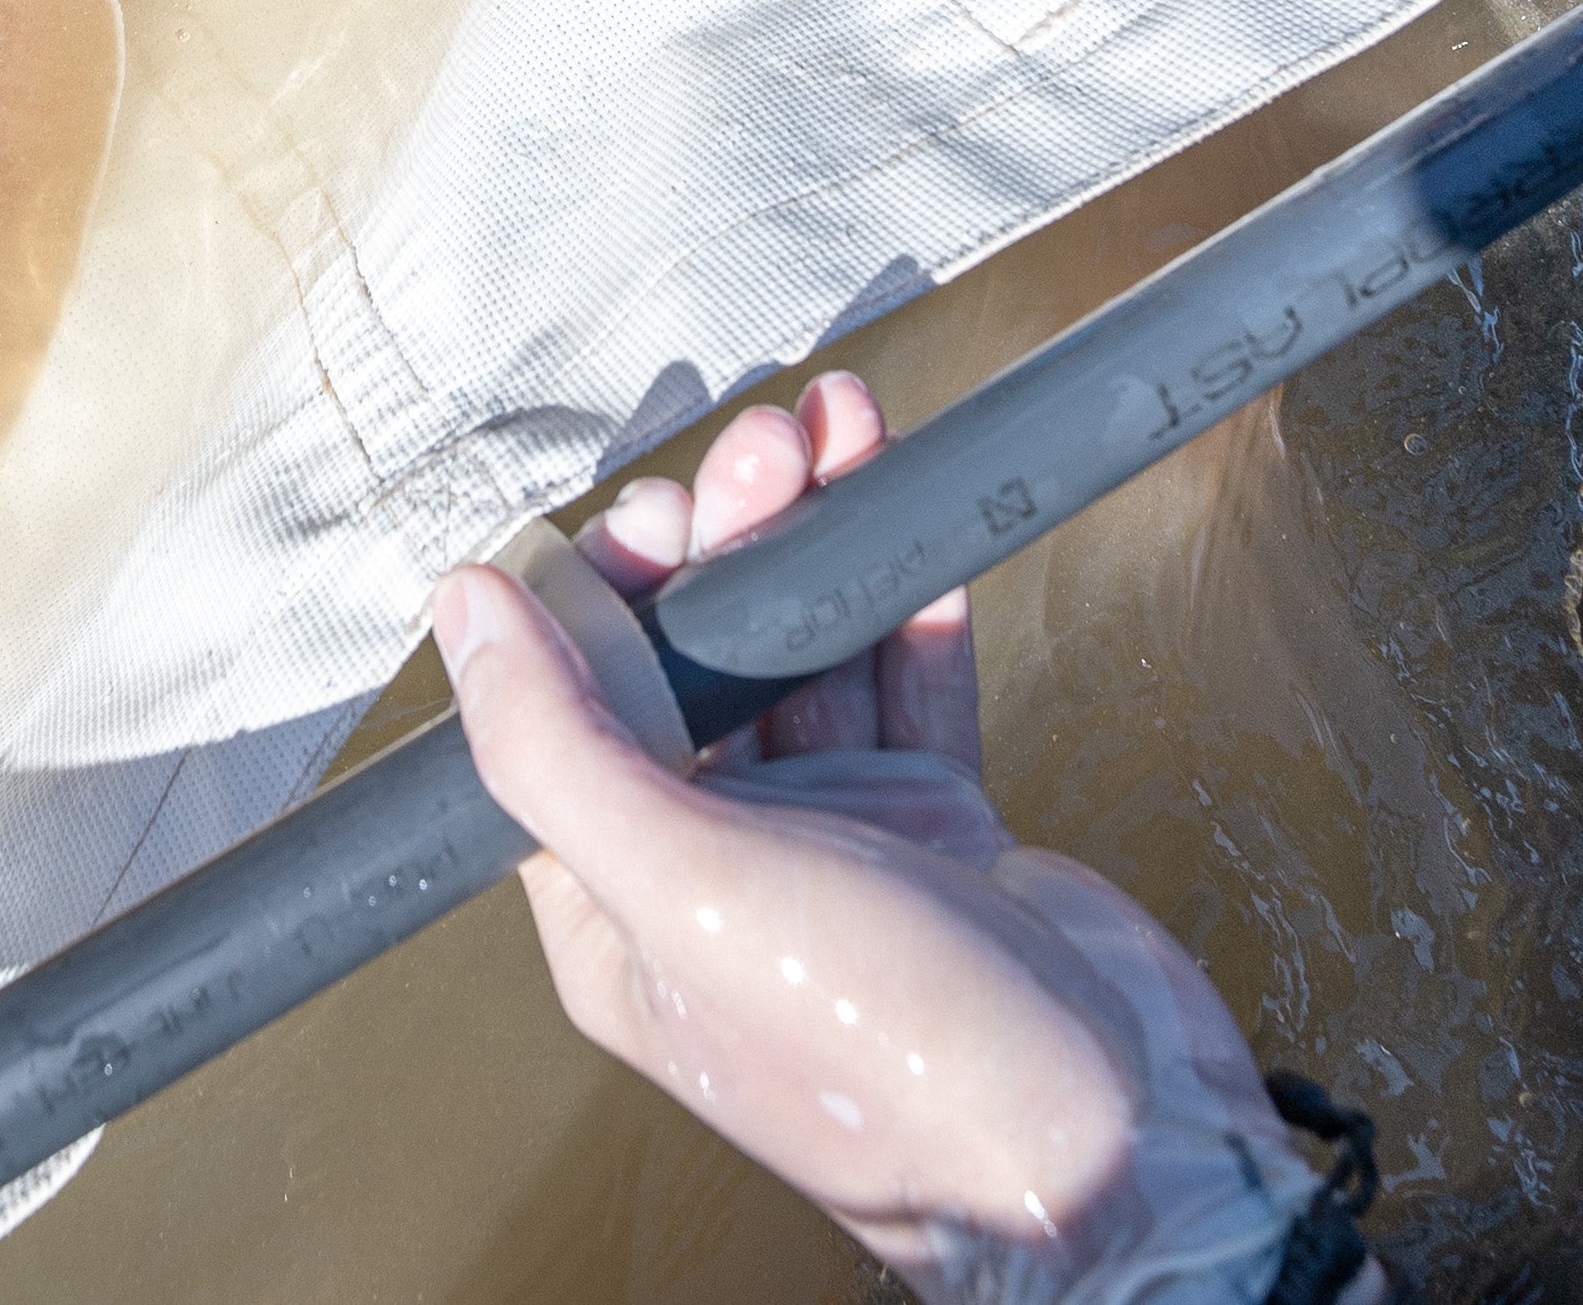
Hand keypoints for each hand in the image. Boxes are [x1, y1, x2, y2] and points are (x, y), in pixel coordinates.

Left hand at [439, 379, 1368, 1304]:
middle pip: (689, 667)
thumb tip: (467, 610)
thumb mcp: (691, 894)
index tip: (647, 515)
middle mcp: (717, 877)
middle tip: (760, 453)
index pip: (566, 715)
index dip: (601, 595)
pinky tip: (896, 505)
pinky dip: (900, 589)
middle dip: (720, 541)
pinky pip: (903, 679)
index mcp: (622, 919)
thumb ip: (559, 746)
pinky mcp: (935, 824)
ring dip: (810, 540)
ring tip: (832, 432)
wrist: (1115, 1150)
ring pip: (799, 656)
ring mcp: (834, 846)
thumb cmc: (899, 1072)